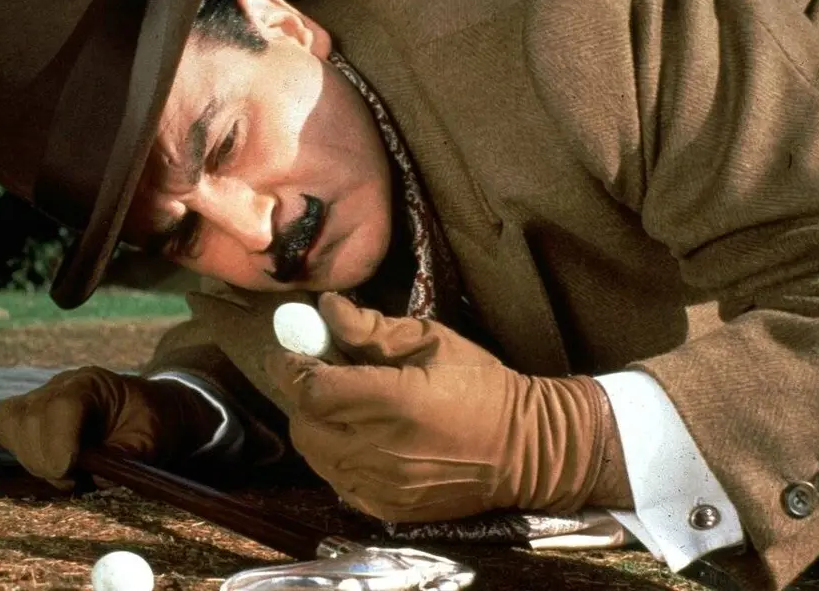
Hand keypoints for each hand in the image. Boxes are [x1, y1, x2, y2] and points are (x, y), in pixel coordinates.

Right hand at [0, 366, 221, 488]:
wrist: (155, 409)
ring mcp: (43, 397)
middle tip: (74, 480)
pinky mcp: (33, 414)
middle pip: (28, 417)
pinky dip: (22, 452)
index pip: (60, 406)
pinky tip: (51, 465)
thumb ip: (126, 458)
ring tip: (66, 474)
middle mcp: (62, 385)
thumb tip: (99, 479)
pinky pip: (8, 429)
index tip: (69, 473)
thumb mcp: (152, 441)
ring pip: (11, 424)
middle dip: (44, 458)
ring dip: (32, 458)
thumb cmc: (156, 422)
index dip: (57, 442)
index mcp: (94, 384)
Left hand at [266, 293, 632, 521]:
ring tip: (342, 407)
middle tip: (319, 376)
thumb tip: (326, 308)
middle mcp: (381, 450)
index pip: (312, 389)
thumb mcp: (431, 340)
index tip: (293, 351)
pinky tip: (359, 438)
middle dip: (302, 397)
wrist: (526, 449)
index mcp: (394, 401)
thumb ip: (372, 327)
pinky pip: (338, 482)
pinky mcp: (386, 510)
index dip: (292, 367)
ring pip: (316, 456)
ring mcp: (382, 487)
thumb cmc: (481, 384)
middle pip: (303, 425)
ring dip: (316, 427)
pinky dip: (336, 458)